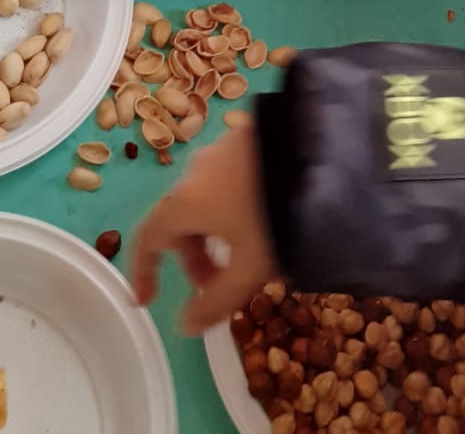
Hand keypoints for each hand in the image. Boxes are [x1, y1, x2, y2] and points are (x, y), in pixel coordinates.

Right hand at [132, 126, 279, 330]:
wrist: (320, 153)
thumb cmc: (277, 216)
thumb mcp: (250, 269)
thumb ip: (215, 302)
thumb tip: (185, 326)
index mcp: (185, 201)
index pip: (149, 238)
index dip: (144, 272)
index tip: (148, 299)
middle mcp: (194, 171)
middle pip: (178, 220)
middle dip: (191, 258)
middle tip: (216, 284)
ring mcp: (220, 150)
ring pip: (202, 199)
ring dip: (211, 233)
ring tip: (242, 254)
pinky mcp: (245, 138)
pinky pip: (222, 180)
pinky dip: (226, 207)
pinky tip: (256, 218)